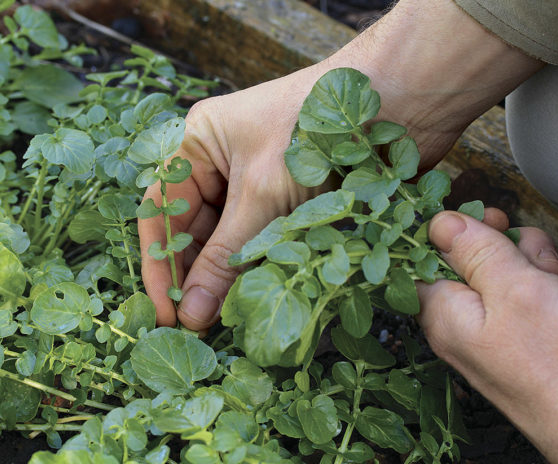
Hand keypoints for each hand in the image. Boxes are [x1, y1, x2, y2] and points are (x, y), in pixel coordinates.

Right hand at [139, 0, 542, 329]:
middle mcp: (222, 163)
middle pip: (195, 229)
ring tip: (226, 320)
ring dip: (229, 277)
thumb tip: (193, 314)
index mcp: (200, 144)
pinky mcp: (291, 201)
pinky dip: (260, 269)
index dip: (161, 264)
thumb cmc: (317, 129)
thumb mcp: (261, 195)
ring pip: (231, 240)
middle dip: (196, 276)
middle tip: (197, 326)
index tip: (165, 311)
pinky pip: (264, 242)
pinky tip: (257, 298)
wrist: (397, 101)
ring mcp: (258, 183)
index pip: (163, 210)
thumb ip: (226, 257)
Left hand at [417, 211, 557, 463]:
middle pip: (477, 260)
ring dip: (546, 272)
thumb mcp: (515, 289)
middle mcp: (468, 323)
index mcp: (444, 313)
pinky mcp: (537, 337)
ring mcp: (505, 331)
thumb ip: (474, 250)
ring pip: (518, 272)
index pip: (424, 257)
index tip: (485, 218)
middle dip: (513, 252)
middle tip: (536, 268)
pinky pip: (545, 295)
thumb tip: (438, 222)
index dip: (452, 232)